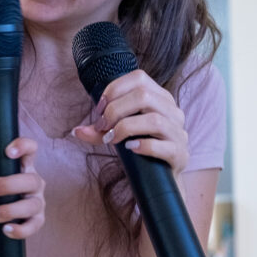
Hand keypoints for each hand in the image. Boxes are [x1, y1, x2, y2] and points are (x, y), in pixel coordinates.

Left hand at [0, 136, 44, 239]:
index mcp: (23, 164)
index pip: (31, 149)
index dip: (23, 147)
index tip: (8, 152)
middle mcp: (34, 181)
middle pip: (31, 180)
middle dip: (10, 184)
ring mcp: (37, 201)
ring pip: (32, 205)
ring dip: (11, 209)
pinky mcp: (36, 220)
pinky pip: (33, 226)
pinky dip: (21, 230)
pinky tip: (6, 230)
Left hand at [71, 69, 189, 175]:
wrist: (162, 179)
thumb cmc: (139, 149)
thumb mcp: (119, 134)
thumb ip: (99, 131)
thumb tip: (76, 131)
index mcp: (160, 98)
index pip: (139, 78)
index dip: (114, 90)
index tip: (99, 109)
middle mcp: (173, 111)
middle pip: (144, 96)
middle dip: (115, 110)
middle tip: (102, 127)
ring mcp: (179, 132)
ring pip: (154, 120)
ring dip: (125, 128)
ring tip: (111, 139)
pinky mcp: (180, 154)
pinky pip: (163, 146)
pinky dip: (143, 145)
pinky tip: (130, 149)